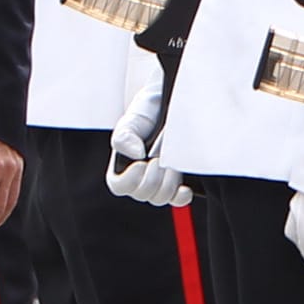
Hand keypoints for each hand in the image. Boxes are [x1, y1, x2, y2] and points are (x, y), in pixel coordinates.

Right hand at [106, 86, 185, 206]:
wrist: (172, 104)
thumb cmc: (147, 112)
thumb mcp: (133, 119)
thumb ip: (126, 135)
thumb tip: (136, 155)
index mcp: (122, 165)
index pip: (119, 186)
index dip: (129, 180)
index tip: (142, 163)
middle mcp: (139, 178)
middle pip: (143, 194)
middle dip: (153, 177)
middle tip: (159, 158)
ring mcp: (159, 182)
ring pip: (160, 197)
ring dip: (168, 181)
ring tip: (172, 162)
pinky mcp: (177, 183)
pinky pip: (177, 200)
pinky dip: (181, 195)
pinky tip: (185, 187)